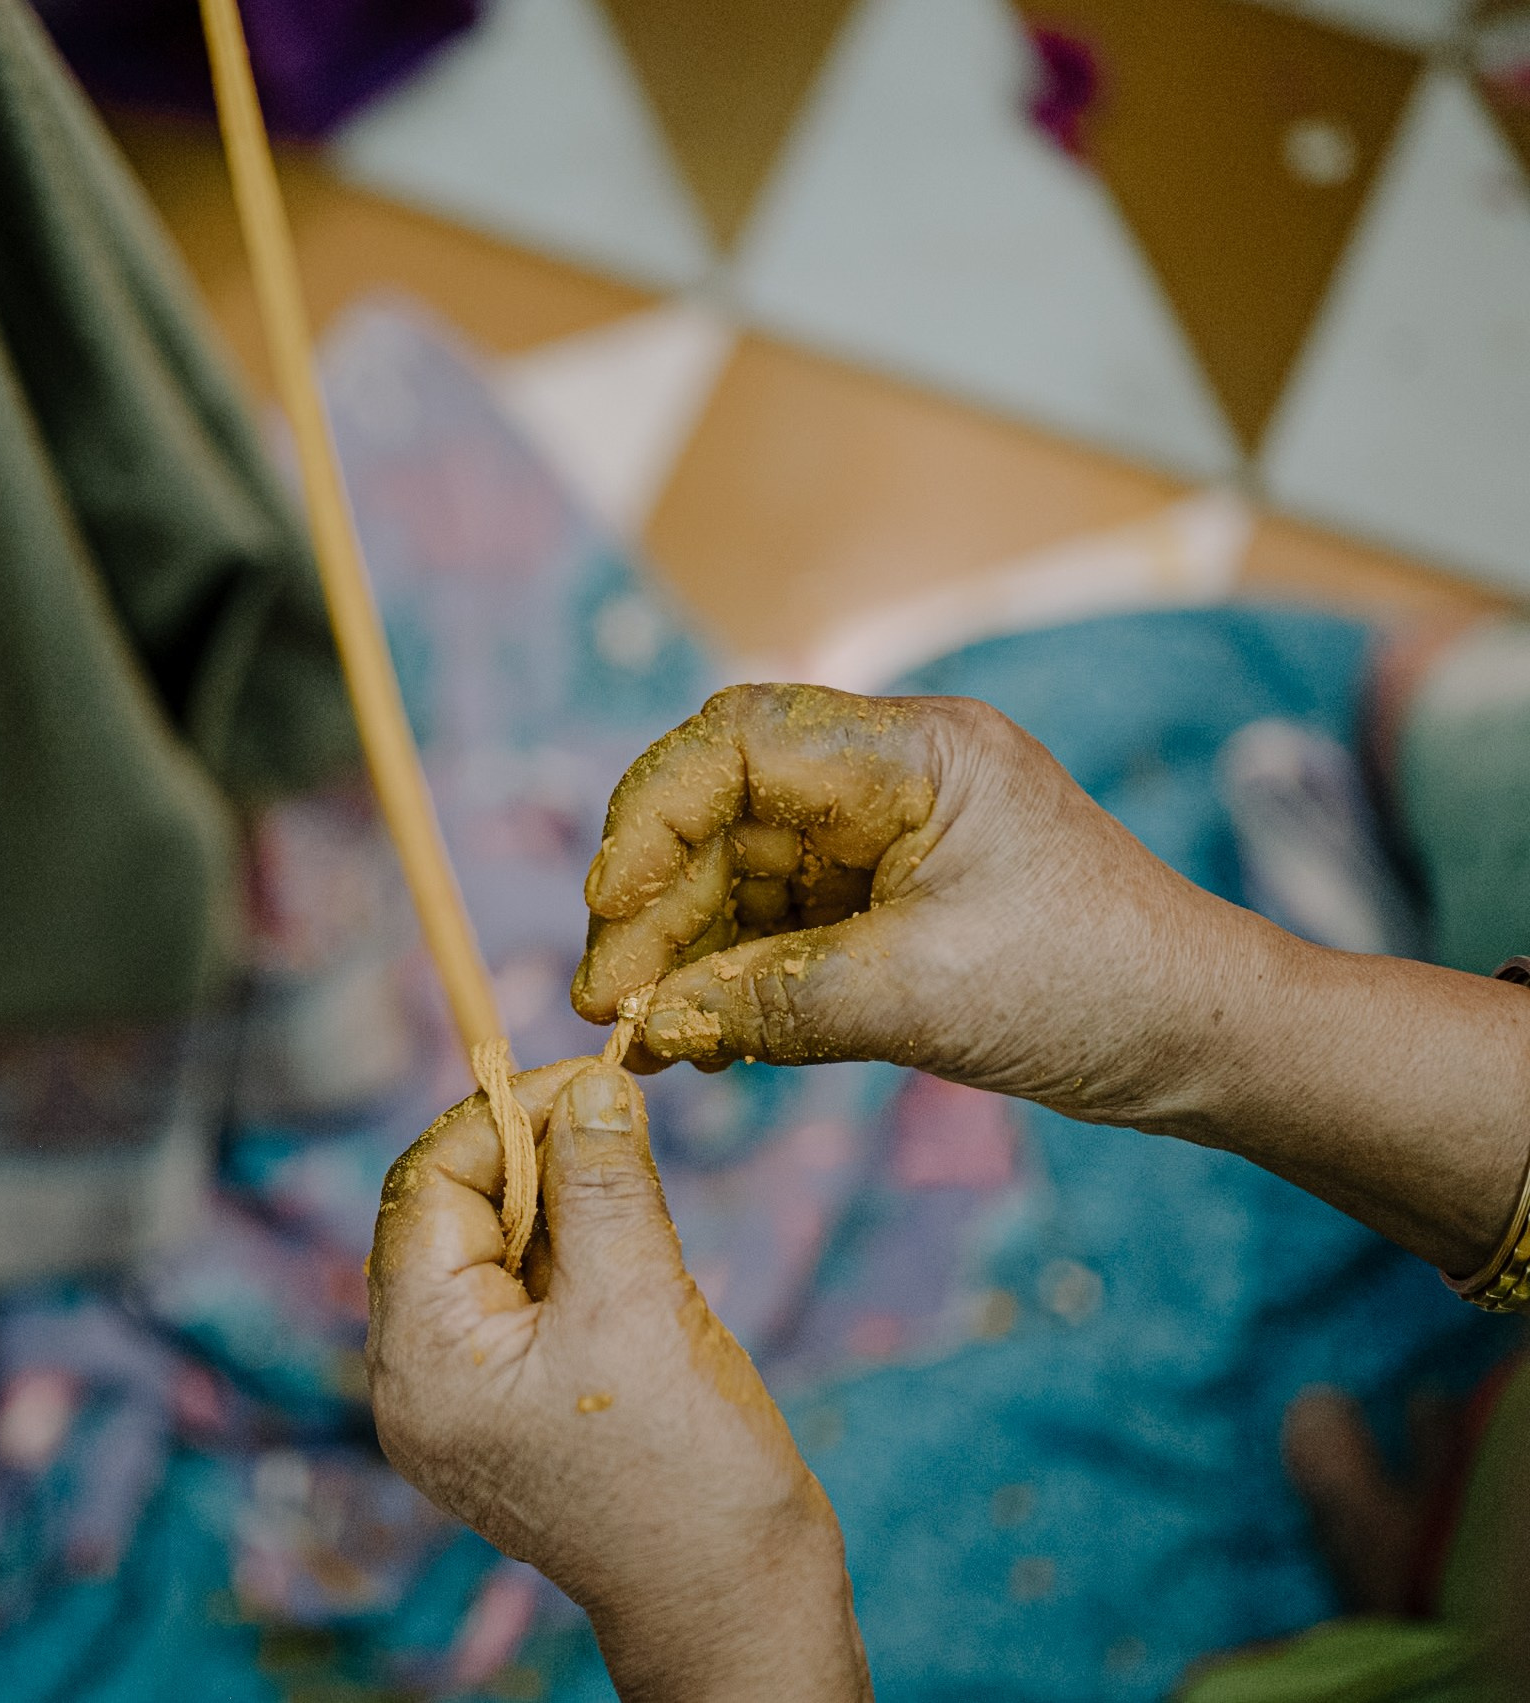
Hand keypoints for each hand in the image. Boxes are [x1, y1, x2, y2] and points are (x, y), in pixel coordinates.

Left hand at [368, 1057, 869, 1701]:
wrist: (736, 1609)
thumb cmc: (690, 1479)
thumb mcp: (645, 1303)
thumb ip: (603, 1180)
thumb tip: (587, 1083)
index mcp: (422, 1358)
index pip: (425, 1185)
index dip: (501, 1116)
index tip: (588, 1082)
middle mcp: (414, 1380)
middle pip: (445, 1212)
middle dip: (530, 1159)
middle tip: (616, 1128)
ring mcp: (456, 1401)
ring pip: (487, 1249)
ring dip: (558, 1206)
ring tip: (634, 1212)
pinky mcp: (503, 1409)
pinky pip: (516, 1297)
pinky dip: (569, 1257)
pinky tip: (630, 1264)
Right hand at [571, 682, 1529, 1273]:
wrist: (1206, 1042)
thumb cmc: (1098, 989)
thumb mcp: (922, 1000)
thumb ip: (772, 1005)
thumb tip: (650, 1029)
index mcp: (914, 754)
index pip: (738, 741)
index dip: (652, 815)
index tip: (610, 905)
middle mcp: (889, 778)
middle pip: (722, 812)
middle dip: (652, 902)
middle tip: (604, 1002)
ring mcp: (884, 839)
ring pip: (735, 872)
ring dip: (679, 950)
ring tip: (638, 1036)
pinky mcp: (884, 901)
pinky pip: (773, 924)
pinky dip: (726, 978)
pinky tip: (693, 1036)